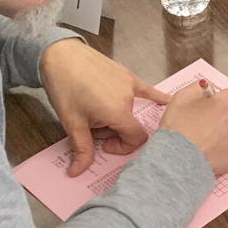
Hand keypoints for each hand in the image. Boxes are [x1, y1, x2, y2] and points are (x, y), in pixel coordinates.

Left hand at [39, 39, 171, 175]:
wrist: (60, 55)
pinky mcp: (126, 74)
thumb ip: (81, 149)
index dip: (122, 147)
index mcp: (119, 112)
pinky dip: (156, 97)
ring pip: (130, 110)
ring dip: (116, 116)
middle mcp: (129, 99)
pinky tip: (167, 101)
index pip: (136, 139)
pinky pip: (145, 89)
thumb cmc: (65, 88)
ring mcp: (129, 84)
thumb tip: (77, 172)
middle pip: (130, 125)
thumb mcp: (72, 123)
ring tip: (94, 110)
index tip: (103, 144)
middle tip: (91, 126)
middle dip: (113, 131)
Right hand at [159, 82, 227, 174]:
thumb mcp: (183, 97)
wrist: (178, 161)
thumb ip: (199, 87)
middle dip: (227, 113)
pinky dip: (224, 147)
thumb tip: (206, 87)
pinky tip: (208, 148)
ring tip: (205, 136)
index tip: (224, 99)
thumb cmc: (180, 129)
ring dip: (226, 131)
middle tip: (207, 119)